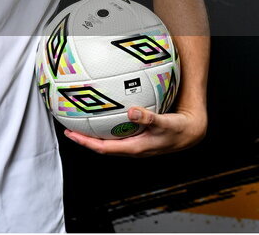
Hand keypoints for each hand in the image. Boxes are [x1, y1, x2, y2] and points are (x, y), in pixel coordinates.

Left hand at [63, 106, 206, 156]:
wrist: (191, 133)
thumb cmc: (178, 129)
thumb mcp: (165, 123)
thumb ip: (149, 118)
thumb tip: (132, 111)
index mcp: (134, 148)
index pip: (103, 148)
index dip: (85, 142)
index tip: (70, 134)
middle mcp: (131, 148)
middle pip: (101, 146)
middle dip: (84, 138)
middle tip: (67, 127)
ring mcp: (134, 143)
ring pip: (108, 140)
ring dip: (93, 133)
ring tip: (79, 121)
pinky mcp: (138, 137)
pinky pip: (117, 133)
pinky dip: (106, 125)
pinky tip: (103, 113)